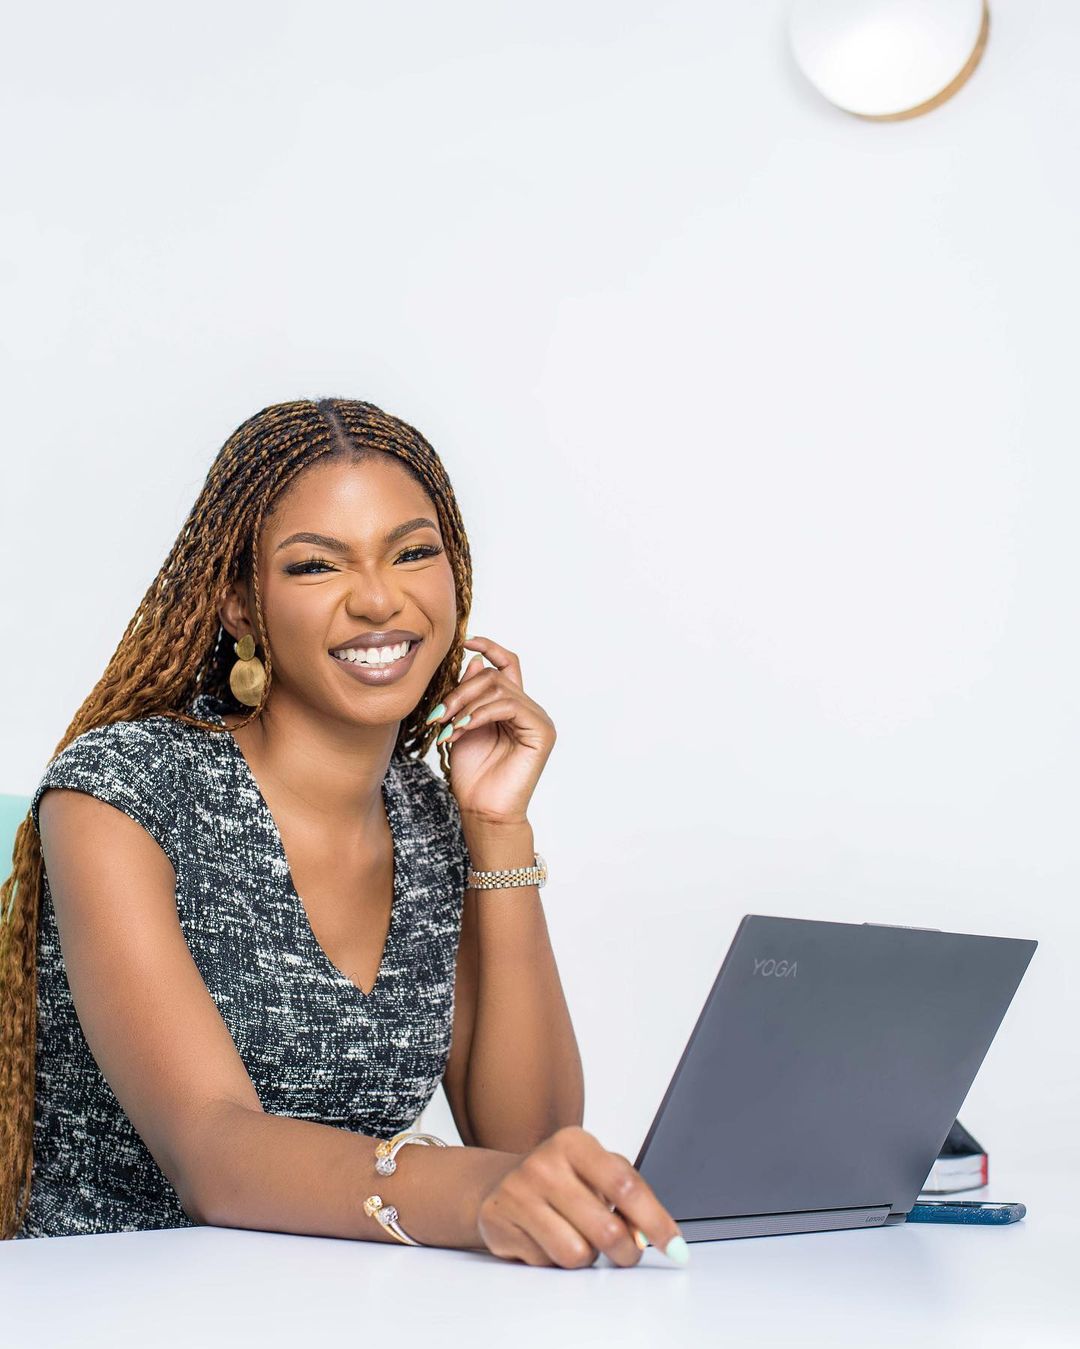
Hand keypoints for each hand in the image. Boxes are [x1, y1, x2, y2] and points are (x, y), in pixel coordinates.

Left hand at [427, 635, 555, 824]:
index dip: (490, 648)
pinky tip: (462, 730)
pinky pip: (509, 706)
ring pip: (500, 689)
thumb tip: (474, 662)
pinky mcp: (542, 732)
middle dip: (461, 691)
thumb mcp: (463, 725)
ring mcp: (538, 720)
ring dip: (466, 705)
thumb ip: (470, 695)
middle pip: (495, 676)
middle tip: (438, 715)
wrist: (482, 810)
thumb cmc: (472, 774)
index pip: (507, 665)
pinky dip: (480, 714)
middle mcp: (529, 710)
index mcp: (512, 707)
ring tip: (448, 728)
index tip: (465, 642)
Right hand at [475, 1126, 687, 1268]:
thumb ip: (630, 1195)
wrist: (500, 1183)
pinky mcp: (498, 1225)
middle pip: (605, 1229)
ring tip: (579, 1238)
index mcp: (573, 1142)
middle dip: (626, 1251)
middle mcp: (543, 1164)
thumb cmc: (561, 1178)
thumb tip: (653, 1235)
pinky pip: (546, 1264)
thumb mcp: (597, 1170)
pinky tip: (547, 1239)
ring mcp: (517, 1194)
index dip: (655, 1221)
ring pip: (576, 1253)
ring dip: (587, 1257)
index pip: (624, 1186)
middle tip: (628, 1253)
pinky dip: (555, 1260)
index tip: (674, 1246)